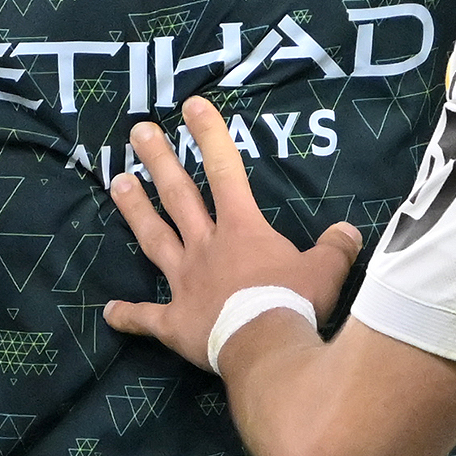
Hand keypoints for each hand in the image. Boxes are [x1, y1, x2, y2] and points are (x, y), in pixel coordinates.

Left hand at [99, 97, 362, 368]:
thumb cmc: (296, 302)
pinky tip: (108, 313)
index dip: (209, 136)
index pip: (225, 171)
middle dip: (159, 160)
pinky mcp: (174, 322)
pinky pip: (146, 319)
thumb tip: (347, 231)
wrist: (267, 348)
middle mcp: (206, 248)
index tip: (190, 106)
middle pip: (178, 196)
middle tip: (138, 132)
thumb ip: (336, 246)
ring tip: (116, 182)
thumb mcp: (328, 268)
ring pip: (154, 239)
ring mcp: (185, 282)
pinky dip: (128, 317)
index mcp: (241, 230)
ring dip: (134, 211)